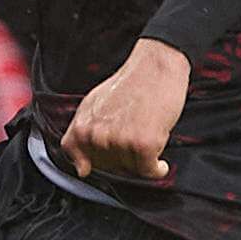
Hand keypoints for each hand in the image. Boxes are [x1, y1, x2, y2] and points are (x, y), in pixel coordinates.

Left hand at [60, 38, 188, 182]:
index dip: (98, 160)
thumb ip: (81, 136)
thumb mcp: (92, 106)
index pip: (82, 162)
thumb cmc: (129, 84)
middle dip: (122, 157)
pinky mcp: (143, 144)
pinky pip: (149, 172)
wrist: (155, 67)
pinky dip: (157, 169)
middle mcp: (98, 136)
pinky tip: (159, 161)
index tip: (110, 154)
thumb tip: (81, 168)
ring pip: (131, 170)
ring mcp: (120, 141)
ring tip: (146, 134)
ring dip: (142, 160)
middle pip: (110, 168)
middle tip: (133, 134)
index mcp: (83, 127)